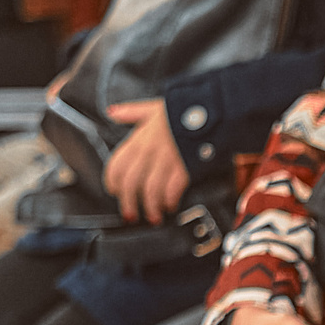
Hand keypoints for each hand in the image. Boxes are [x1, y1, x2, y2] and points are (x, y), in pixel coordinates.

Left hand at [103, 100, 187, 222]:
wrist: (211, 110)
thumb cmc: (182, 109)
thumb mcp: (152, 107)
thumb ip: (131, 112)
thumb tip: (112, 112)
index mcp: (139, 138)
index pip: (116, 166)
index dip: (113, 183)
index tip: (115, 192)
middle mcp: (149, 150)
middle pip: (130, 184)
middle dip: (128, 204)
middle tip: (131, 215)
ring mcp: (166, 160)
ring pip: (149, 191)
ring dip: (150, 208)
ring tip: (153, 217)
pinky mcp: (184, 168)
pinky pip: (171, 190)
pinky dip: (169, 201)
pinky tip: (170, 206)